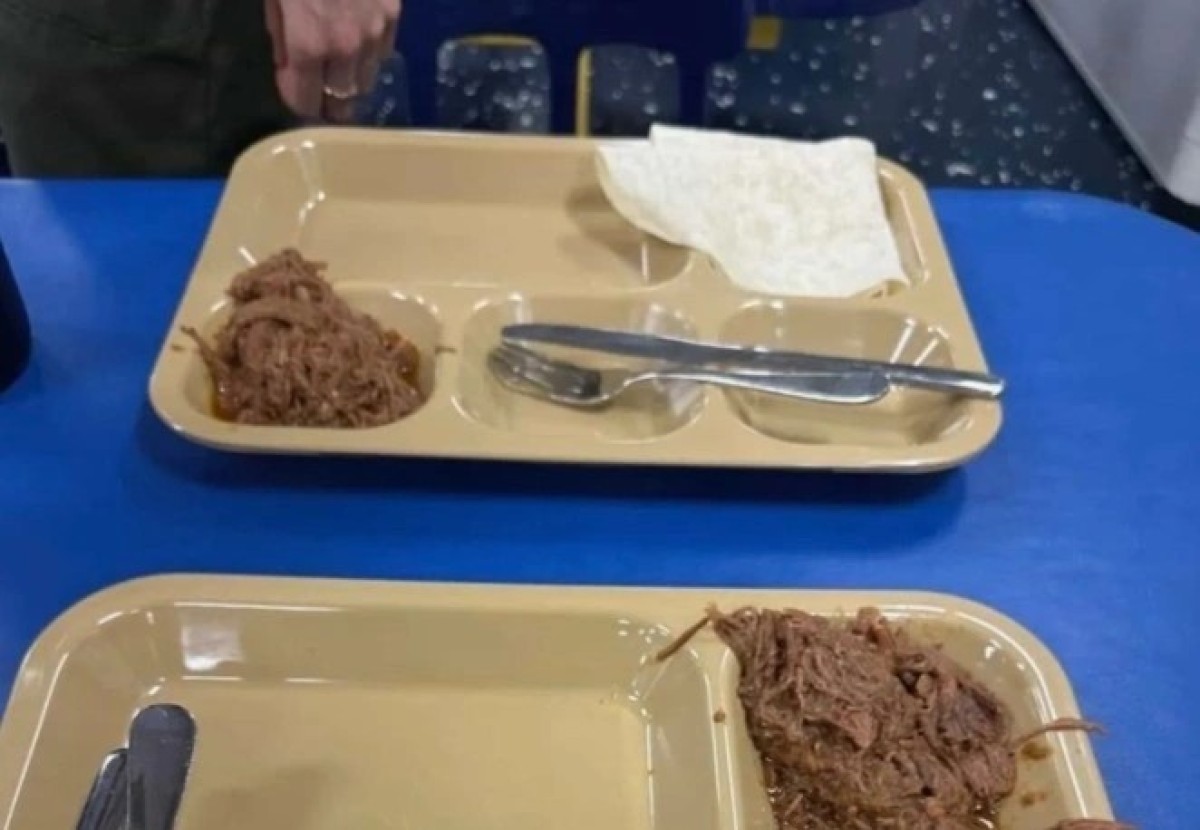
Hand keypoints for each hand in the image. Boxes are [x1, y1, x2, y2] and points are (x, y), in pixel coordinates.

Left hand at [265, 0, 400, 121]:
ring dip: (350, 80)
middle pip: (340, 102)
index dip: (297, 100)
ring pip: (365, 82)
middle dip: (327, 101)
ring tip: (340, 67)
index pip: (305, 101)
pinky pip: (382, 53)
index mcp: (308, 42)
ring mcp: (375, 33)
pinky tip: (360, 39)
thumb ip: (279, 32)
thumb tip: (287, 63)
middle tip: (319, 91)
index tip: (294, 91)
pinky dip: (370, 54)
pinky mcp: (394, 15)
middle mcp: (346, 49)